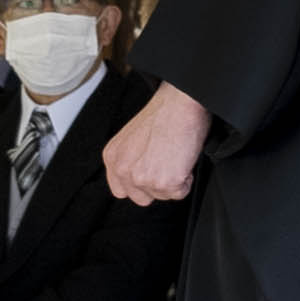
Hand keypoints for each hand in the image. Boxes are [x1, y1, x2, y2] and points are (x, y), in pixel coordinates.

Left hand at [106, 84, 211, 204]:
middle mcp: (123, 169)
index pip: (121, 190)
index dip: (140, 184)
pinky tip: (183, 158)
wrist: (181, 102)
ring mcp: (142, 177)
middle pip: (141, 198)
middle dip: (157, 185)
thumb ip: (131, 159)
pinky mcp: (165, 182)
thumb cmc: (165, 112)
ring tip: (176, 155)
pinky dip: (187, 179)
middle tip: (167, 162)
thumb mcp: (133, 138)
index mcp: (113, 157)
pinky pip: (180, 193)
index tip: (151, 174)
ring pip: (163, 196)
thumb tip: (142, 173)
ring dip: (174, 180)